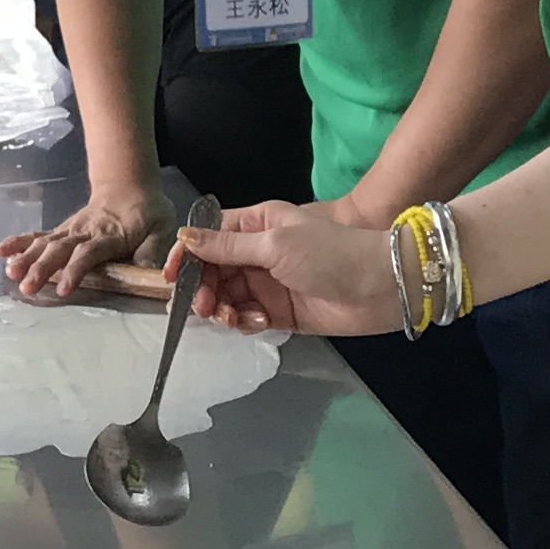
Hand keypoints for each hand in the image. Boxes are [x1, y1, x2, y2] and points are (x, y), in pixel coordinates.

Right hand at [0, 184, 173, 302]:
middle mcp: (85, 231)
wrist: (130, 186)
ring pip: (45, 242)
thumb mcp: (161, 228)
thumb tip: (150, 273)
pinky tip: (0, 250)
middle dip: (42, 268)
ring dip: (26, 257)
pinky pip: (38, 235)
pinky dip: (18, 241)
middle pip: (60, 249)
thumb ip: (153, 250)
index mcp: (110, 235)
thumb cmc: (148, 213)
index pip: (89, 253)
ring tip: (10, 272)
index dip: (75, 270)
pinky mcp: (62, 230)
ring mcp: (70, 229)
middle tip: (26, 287)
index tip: (64, 289)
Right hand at [177, 203, 401, 336]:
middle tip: (204, 306)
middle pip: (211, 271)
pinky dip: (244, 322)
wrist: (379, 287)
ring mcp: (267, 283)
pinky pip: (246, 317)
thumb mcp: (275, 244)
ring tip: (231, 317)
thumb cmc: (330, 254)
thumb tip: (184, 238)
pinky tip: (257, 323)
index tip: (170, 277)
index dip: (186, 255)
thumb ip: (227, 246)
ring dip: (221, 309)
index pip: (208, 236)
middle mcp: (257, 252)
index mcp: (256, 225)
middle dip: (202, 289)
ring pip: (225, 297)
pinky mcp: (277, 311)